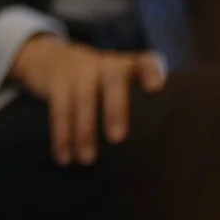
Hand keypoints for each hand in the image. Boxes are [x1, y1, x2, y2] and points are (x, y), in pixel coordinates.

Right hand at [9, 34, 164, 165]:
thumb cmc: (103, 85)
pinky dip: (61, 135)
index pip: (145, 63)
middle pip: (112, 80)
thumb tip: (166, 153)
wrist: (54, 58)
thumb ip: (144, 107)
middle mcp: (106, 64)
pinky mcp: (57, 81)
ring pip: (82, 98)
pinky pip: (59, 108)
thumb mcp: (122, 83)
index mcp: (129, 66)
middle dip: (114, 108)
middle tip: (117, 138)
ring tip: (87, 160)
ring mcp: (79, 70)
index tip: (155, 87)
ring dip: (84, 130)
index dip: (150, 72)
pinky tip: (65, 157)